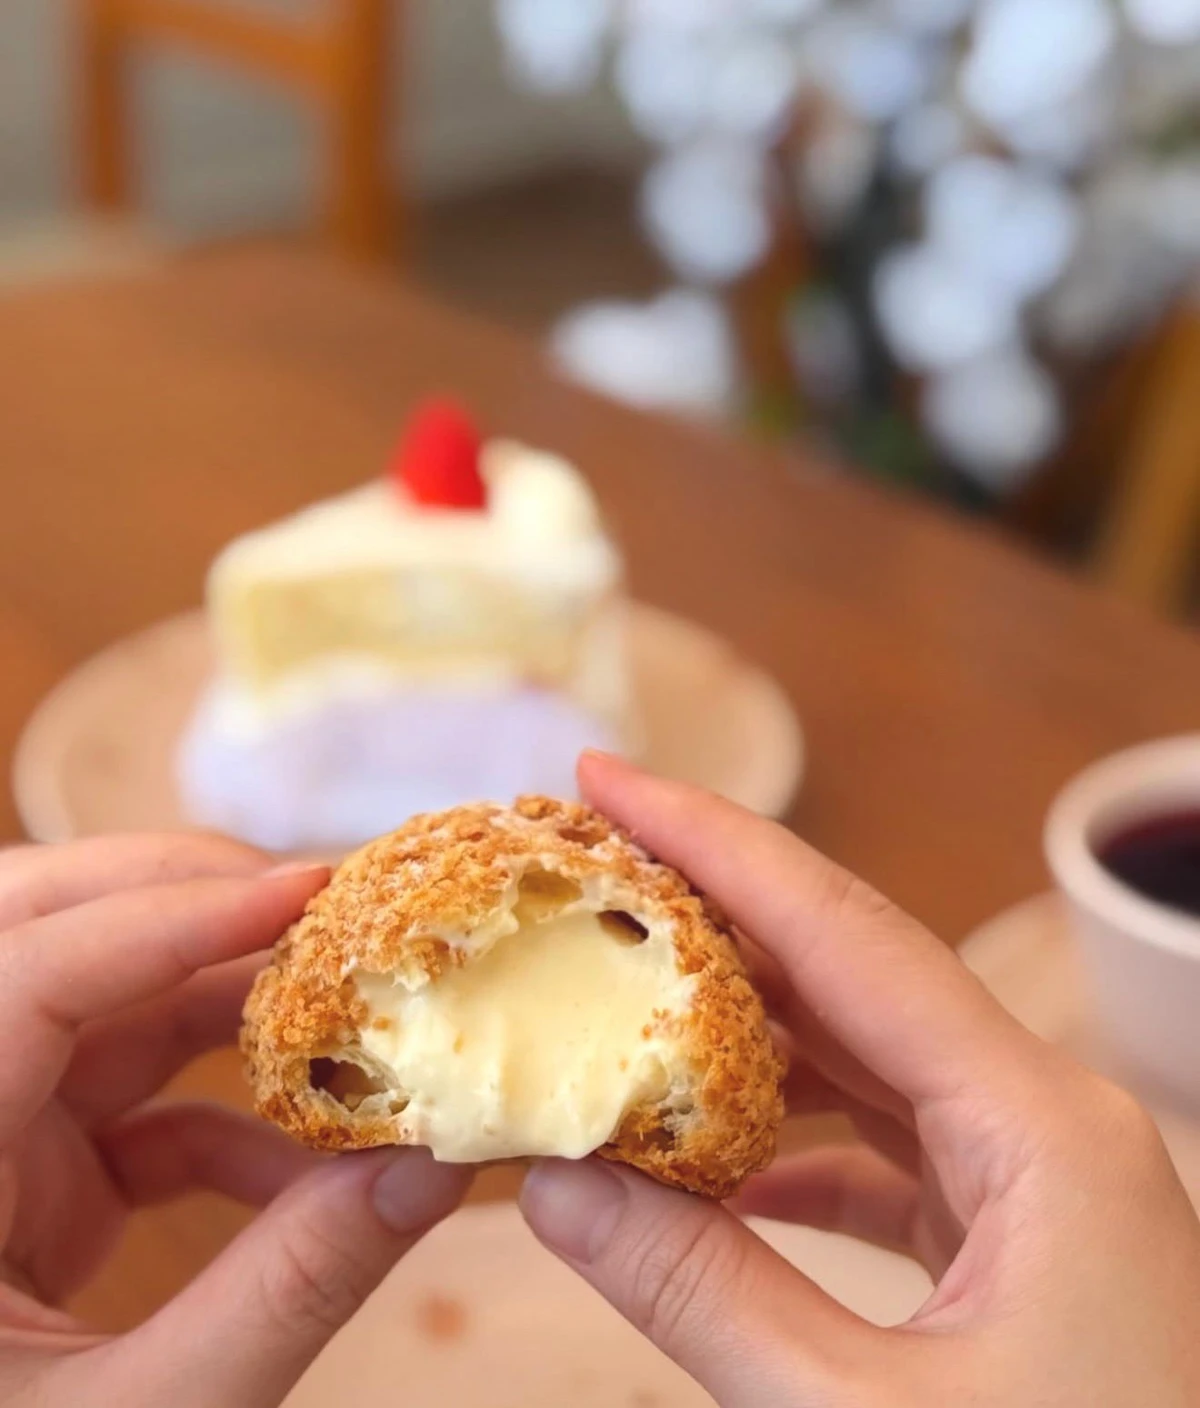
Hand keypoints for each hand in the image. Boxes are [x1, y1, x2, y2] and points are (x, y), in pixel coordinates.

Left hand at [0, 833, 469, 1407]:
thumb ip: (286, 1291)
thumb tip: (433, 1172)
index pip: (26, 973)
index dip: (168, 918)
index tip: (309, 894)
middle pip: (43, 933)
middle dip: (186, 905)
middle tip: (323, 910)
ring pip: (105, 1004)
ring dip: (232, 1003)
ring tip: (352, 1017)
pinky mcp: (37, 1174)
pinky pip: (140, 1103)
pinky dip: (234, 1116)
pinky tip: (315, 1168)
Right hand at [521, 756, 1199, 1406]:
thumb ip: (702, 1295)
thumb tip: (549, 1182)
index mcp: (1042, 1126)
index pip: (845, 934)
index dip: (714, 843)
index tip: (604, 778)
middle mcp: (1050, 1120)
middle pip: (856, 971)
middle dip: (718, 912)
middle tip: (591, 867)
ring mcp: (1043, 1179)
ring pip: (869, 1057)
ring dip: (746, 1025)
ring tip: (623, 990)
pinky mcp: (1024, 1240)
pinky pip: (889, 1147)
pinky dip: (792, 1139)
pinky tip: (713, 1159)